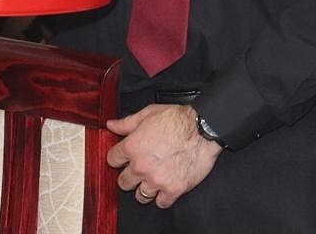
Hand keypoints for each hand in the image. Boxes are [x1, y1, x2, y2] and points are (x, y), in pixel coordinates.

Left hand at [105, 104, 220, 208]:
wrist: (204, 128)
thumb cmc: (179, 119)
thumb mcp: (149, 113)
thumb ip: (127, 123)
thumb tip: (111, 125)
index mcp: (132, 147)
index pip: (112, 160)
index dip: (120, 158)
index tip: (126, 158)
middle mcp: (141, 166)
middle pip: (123, 182)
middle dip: (131, 176)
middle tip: (142, 169)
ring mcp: (156, 180)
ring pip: (141, 196)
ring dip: (146, 188)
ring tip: (154, 179)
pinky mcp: (173, 189)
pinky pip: (161, 203)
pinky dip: (164, 197)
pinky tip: (167, 186)